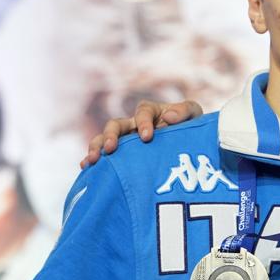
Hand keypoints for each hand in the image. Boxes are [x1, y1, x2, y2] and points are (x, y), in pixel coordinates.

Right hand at [80, 98, 202, 167]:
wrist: (193, 144)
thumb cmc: (192, 126)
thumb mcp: (193, 114)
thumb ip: (184, 111)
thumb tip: (167, 117)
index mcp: (151, 112)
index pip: (142, 111)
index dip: (143, 122)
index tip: (147, 137)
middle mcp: (134, 124)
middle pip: (116, 125)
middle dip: (110, 135)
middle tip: (110, 149)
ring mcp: (126, 140)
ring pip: (104, 139)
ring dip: (96, 147)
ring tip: (91, 160)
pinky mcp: (123, 155)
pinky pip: (105, 156)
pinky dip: (94, 160)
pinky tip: (86, 168)